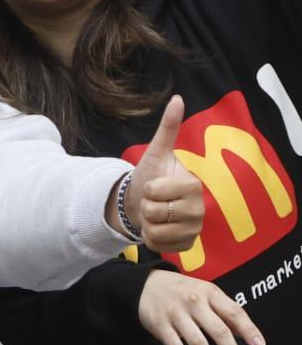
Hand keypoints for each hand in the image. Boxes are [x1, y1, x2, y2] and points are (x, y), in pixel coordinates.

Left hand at [121, 96, 204, 253]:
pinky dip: (150, 238)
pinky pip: (159, 246)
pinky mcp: (188, 246)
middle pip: (154, 212)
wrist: (143, 203)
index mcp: (193, 185)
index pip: (156, 192)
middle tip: (153, 200)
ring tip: (154, 214)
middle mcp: (200, 209)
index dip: (148, 188)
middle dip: (146, 206)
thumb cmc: (150, 177)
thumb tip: (177, 98)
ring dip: (146, 223)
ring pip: (156, 232)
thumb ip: (167, 128)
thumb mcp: (155, 153)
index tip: (155, 185)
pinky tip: (157, 228)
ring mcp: (195, 229)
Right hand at [138, 269, 263, 344]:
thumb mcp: (205, 293)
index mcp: (209, 293)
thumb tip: (246, 334)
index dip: (249, 330)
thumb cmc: (180, 291)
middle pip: (218, 331)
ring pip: (198, 343)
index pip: (234, 312)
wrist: (144, 285)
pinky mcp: (160, 325)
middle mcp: (194, 303)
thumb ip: (225, 311)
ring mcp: (176, 314)